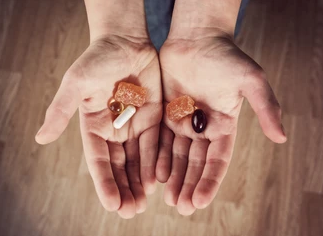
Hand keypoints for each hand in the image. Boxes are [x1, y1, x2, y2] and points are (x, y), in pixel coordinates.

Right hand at [35, 35, 161, 218]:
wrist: (126, 42)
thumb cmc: (97, 59)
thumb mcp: (76, 84)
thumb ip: (61, 111)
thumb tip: (40, 139)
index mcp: (93, 127)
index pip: (98, 161)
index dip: (104, 183)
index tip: (112, 204)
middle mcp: (114, 131)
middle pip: (118, 166)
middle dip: (124, 188)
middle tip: (131, 211)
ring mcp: (134, 126)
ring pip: (137, 160)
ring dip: (139, 182)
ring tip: (143, 204)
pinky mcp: (153, 118)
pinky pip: (155, 145)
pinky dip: (156, 163)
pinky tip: (157, 181)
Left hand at [157, 32, 285, 214]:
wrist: (197, 38)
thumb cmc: (225, 57)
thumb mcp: (251, 81)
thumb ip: (265, 108)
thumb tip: (281, 138)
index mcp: (224, 125)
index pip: (217, 160)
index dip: (209, 181)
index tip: (200, 201)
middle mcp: (204, 128)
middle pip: (196, 163)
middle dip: (189, 185)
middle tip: (182, 207)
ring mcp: (183, 122)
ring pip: (177, 155)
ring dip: (173, 176)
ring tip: (168, 198)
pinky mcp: (166, 114)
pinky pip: (160, 140)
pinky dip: (158, 157)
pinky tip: (155, 174)